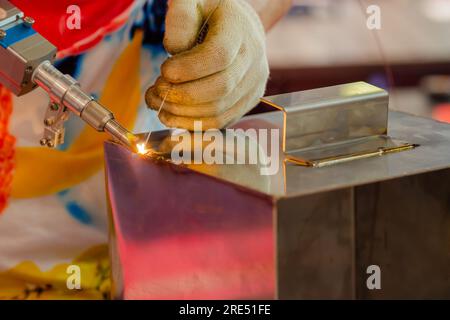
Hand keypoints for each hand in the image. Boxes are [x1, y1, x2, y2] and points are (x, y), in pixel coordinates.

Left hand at [145, 0, 269, 129]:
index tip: (164, 71)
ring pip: (219, 110)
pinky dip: (192, 124)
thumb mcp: (191, 1)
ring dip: (182, 113)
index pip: (218, 56)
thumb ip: (180, 17)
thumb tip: (175, 51)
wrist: (238, 27)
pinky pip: (220, 122)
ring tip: (158, 102)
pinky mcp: (248, 102)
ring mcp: (254, 84)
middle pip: (219, 89)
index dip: (188, 69)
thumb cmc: (209, 12)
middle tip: (156, 90)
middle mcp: (254, 59)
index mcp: (240, 30)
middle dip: (181, 95)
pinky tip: (172, 116)